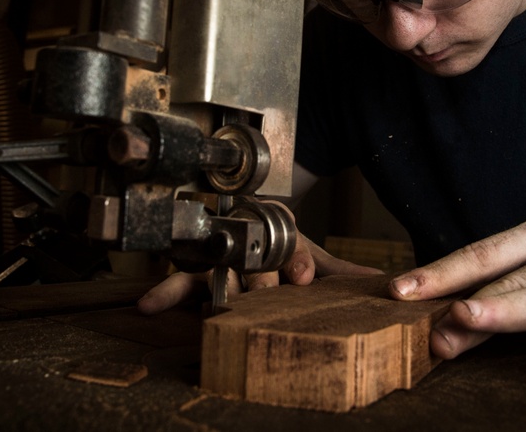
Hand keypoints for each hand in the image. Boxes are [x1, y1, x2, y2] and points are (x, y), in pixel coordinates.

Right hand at [137, 230, 382, 314]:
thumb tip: (376, 280)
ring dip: (212, 287)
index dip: (297, 262)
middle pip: (252, 264)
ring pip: (218, 272)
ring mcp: (223, 256)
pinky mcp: (198, 272)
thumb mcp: (314, 257)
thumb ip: (338, 271)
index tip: (304, 277)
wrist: (251, 220)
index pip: (292, 248)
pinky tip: (149, 305)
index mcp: (283, 235)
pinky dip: (165, 293)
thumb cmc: (283, 245)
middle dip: (258, 281)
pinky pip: (181, 281)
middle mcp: (251, 242)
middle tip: (259, 297)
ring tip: (209, 302)